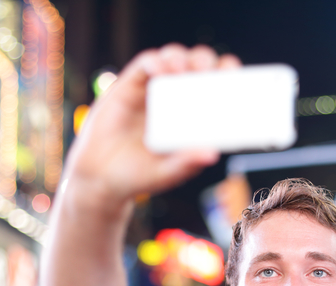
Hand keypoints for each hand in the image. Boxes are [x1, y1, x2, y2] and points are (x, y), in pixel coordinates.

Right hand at [64, 44, 241, 203]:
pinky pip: (146, 63)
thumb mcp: (168, 172)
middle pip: (198, 66)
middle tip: (210, 72)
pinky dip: (155, 62)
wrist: (102, 176)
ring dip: (182, 58)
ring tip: (184, 69)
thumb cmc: (141, 175)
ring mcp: (155, 90)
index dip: (227, 76)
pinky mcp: (131, 85)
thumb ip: (187, 162)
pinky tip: (160, 69)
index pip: (217, 87)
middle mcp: (178, 98)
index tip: (233, 77)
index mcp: (194, 116)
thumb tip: (212, 154)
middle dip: (207, 63)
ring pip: (174, 58)